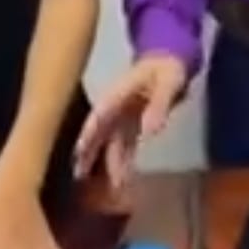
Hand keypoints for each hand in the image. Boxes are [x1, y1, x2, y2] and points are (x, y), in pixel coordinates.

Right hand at [72, 52, 187, 188]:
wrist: (170, 60)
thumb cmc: (167, 68)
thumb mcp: (168, 81)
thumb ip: (160, 104)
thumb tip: (150, 132)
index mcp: (118, 94)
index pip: (100, 116)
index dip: (88, 134)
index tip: (79, 153)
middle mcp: (116, 107)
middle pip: (99, 132)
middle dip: (88, 153)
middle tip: (79, 176)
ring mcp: (123, 116)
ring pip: (111, 142)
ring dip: (108, 163)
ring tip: (105, 188)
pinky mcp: (132, 123)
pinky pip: (124, 145)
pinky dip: (122, 161)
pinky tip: (122, 178)